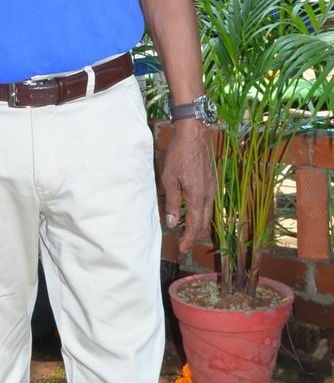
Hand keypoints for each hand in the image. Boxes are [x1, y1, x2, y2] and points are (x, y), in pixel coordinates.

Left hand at [161, 119, 215, 251]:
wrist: (194, 133)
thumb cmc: (179, 154)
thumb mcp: (170, 179)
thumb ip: (173, 202)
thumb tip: (173, 223)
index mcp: (198, 196)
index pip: (195, 226)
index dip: (188, 239)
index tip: (181, 248)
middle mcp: (209, 195)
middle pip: (204, 222)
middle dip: (194, 235)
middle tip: (183, 242)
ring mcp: (212, 187)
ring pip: (208, 213)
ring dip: (198, 224)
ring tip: (186, 229)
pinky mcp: (212, 181)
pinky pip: (208, 203)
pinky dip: (201, 212)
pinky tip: (191, 210)